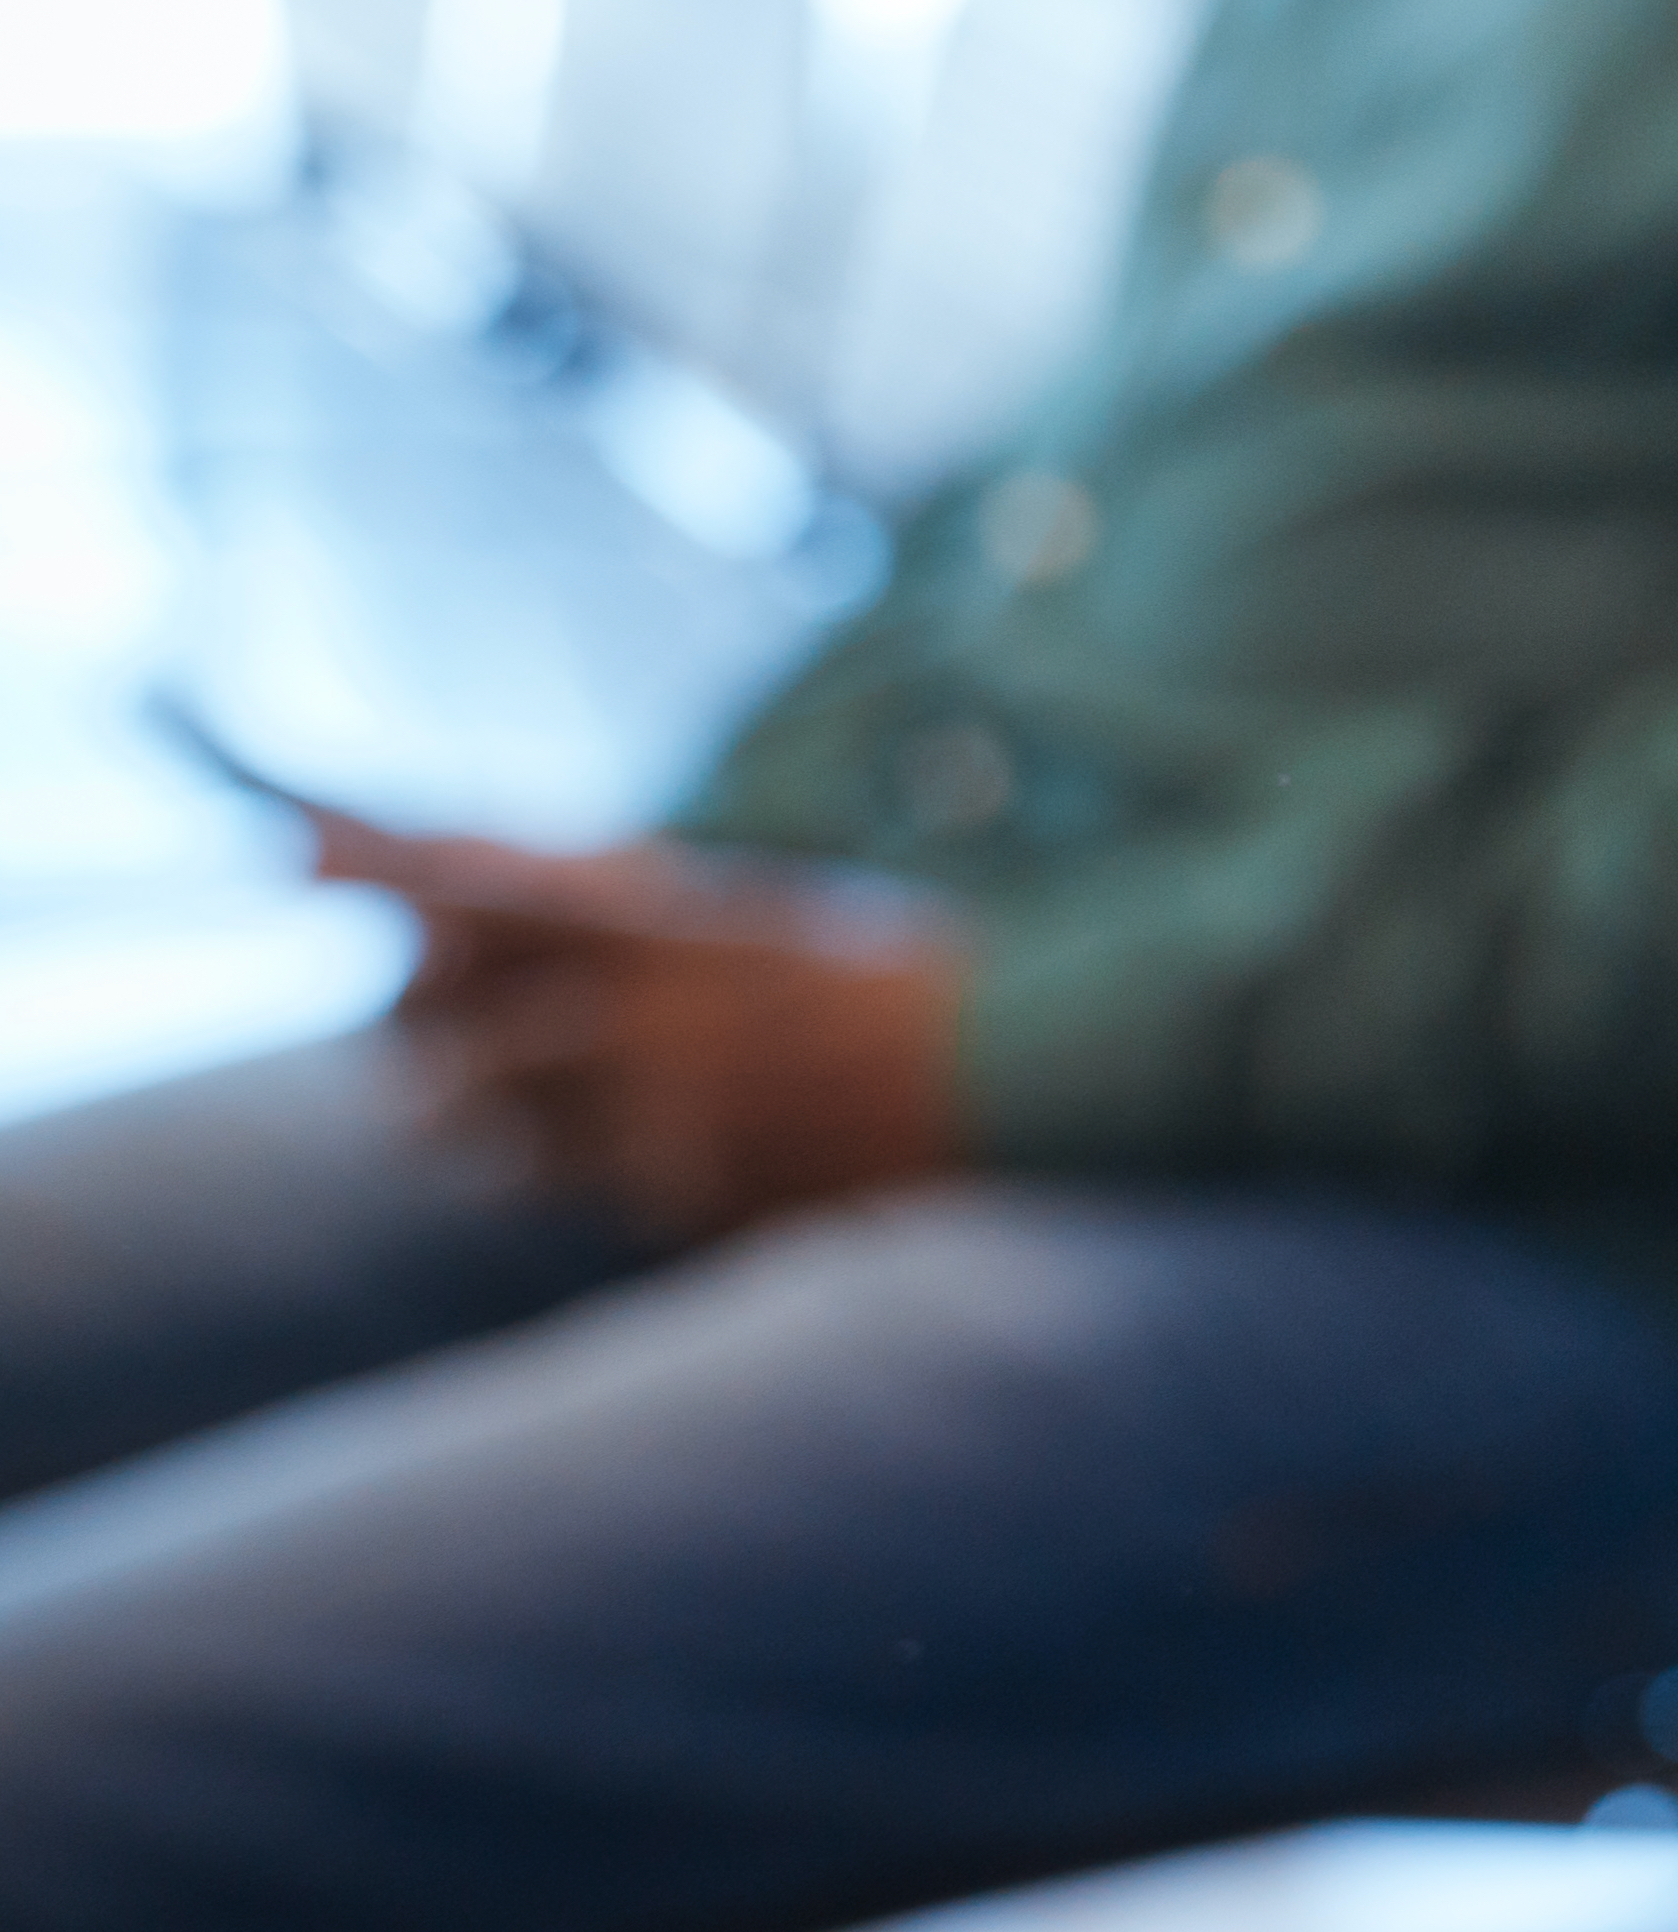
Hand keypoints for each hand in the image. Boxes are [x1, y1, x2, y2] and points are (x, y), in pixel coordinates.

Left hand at [319, 825, 970, 1239]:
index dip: (385, 872)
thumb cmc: (890, 984)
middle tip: (430, 1054)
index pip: (494, 895)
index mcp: (676, 936)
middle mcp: (652, 1029)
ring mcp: (667, 1125)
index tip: (292, 845)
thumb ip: (634, 925)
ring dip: (510, 1127)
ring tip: (586, 1104)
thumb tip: (492, 913)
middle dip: (429, 1053)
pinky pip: (593, 1196)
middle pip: (455, 1056)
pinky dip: (608, 1174)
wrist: (1013, 1075)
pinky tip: (689, 1148)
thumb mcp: (764, 921)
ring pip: (504, 1146)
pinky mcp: (688, 1204)